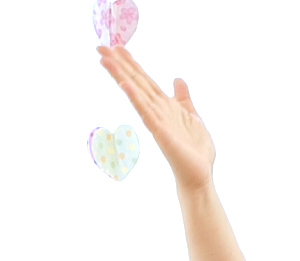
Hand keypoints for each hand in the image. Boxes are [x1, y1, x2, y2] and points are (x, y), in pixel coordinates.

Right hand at [98, 46, 214, 191]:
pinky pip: (146, 113)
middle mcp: (157, 111)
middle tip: (100, 47)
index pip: (145, 80)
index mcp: (165, 106)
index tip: (117, 47)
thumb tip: (178, 80)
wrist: (200, 175)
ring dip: (121, 75)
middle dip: (119, 65)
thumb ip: (183, 99)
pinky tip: (126, 85)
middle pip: (136, 82)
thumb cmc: (196, 151)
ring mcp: (157, 121)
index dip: (132, 63)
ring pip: (137, 93)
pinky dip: (136, 98)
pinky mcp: (161, 133)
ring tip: (105, 59)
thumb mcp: (192, 116)